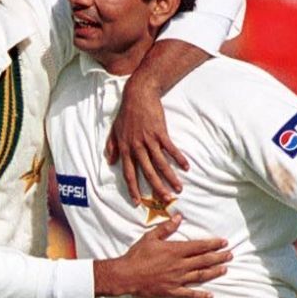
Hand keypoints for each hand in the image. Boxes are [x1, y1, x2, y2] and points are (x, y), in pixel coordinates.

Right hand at [92, 214, 231, 297]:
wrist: (125, 275)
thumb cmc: (137, 255)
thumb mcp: (150, 237)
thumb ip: (166, 228)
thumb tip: (178, 217)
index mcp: (176, 251)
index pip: (200, 246)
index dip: (213, 244)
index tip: (224, 242)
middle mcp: (180, 265)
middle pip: (205, 260)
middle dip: (219, 257)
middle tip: (230, 255)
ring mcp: (177, 279)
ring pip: (201, 275)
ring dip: (214, 272)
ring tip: (225, 269)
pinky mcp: (171, 290)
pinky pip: (189, 293)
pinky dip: (200, 295)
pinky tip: (210, 295)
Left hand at [106, 80, 187, 205]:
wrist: (138, 96)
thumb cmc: (126, 113)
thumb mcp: (114, 131)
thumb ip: (111, 147)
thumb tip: (110, 162)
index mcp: (125, 149)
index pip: (129, 173)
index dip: (133, 188)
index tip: (137, 202)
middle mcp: (136, 147)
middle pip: (147, 172)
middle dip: (156, 188)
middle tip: (164, 200)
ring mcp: (149, 140)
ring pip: (160, 164)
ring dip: (170, 177)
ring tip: (178, 188)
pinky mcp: (160, 133)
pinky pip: (170, 149)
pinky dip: (178, 158)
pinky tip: (186, 167)